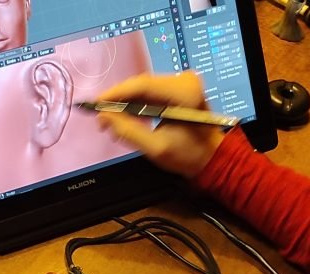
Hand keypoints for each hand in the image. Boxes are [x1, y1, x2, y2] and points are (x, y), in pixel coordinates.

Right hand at [95, 71, 225, 177]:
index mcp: (184, 92)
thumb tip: (104, 117)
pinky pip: (150, 92)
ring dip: (125, 103)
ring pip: (143, 88)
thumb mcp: (156, 148)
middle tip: (101, 118)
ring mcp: (182, 83)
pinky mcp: (178, 88)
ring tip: (111, 122)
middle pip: (141, 85)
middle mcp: (184, 81)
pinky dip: (135, 104)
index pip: (142, 85)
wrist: (212, 156)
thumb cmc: (189, 155)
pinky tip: (124, 118)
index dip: (116, 94)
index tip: (96, 104)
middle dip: (118, 101)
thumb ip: (128, 132)